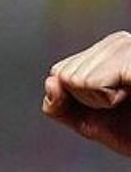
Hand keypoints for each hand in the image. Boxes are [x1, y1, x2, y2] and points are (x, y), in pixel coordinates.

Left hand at [45, 31, 130, 154]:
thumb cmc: (130, 129)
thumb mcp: (87, 120)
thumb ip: (59, 105)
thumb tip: (50, 82)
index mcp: (108, 50)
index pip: (60, 72)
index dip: (78, 97)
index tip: (109, 101)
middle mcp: (121, 42)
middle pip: (68, 75)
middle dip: (88, 99)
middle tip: (121, 103)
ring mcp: (130, 48)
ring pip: (80, 79)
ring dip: (101, 100)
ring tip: (128, 98)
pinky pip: (96, 80)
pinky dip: (107, 98)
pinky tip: (129, 94)